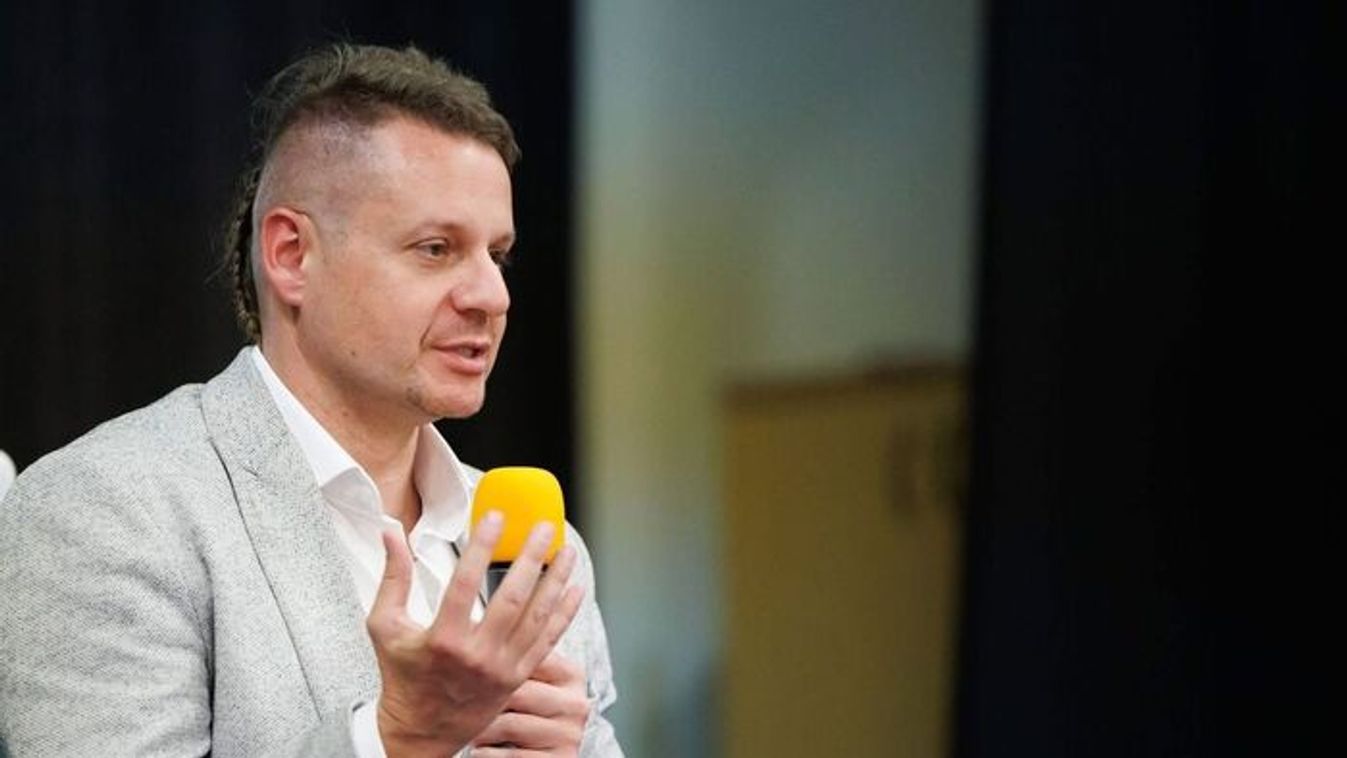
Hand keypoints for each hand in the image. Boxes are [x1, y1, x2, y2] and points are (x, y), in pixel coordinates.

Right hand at [366, 512, 585, 757]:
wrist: (420, 731)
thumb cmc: (402, 677)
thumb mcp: (385, 626)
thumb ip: (392, 577)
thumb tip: (391, 532)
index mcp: (443, 640)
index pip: (466, 582)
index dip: (482, 546)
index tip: (495, 517)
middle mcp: (477, 655)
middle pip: (512, 598)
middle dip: (531, 558)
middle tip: (544, 528)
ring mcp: (502, 668)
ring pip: (537, 617)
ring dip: (556, 581)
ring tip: (567, 551)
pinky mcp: (517, 677)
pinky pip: (548, 641)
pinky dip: (564, 613)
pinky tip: (575, 589)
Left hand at [470, 652, 590, 756]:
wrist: (543, 754)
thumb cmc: (527, 713)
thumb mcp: (531, 682)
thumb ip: (518, 656)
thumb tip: (478, 623)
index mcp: (571, 675)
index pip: (530, 656)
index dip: (494, 662)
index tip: (469, 666)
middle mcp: (576, 703)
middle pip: (516, 690)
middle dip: (482, 697)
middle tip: (460, 697)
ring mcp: (569, 734)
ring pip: (507, 724)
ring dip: (480, 728)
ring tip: (470, 727)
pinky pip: (510, 755)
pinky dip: (486, 753)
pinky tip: (479, 749)